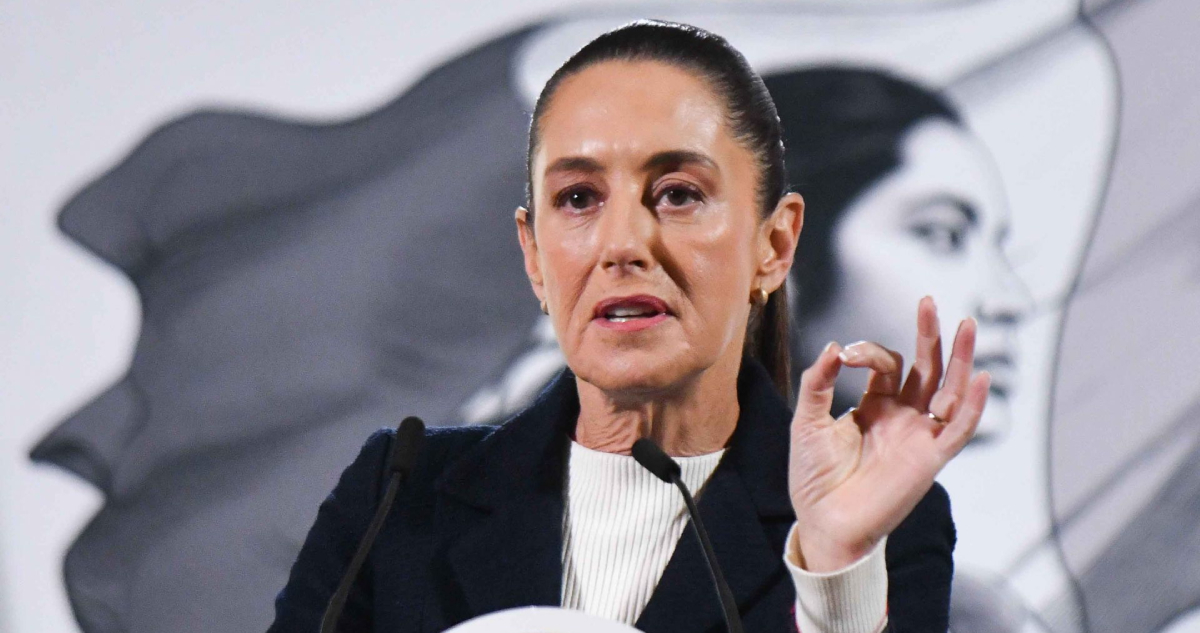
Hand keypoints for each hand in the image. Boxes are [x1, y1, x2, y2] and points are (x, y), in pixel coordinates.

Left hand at [787, 296, 990, 571]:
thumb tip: (835, 346)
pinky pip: (958, 429)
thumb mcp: (807, 421)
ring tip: (967, 324)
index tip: (845, 355)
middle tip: (929, 301)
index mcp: (876, 406)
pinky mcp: (930, 459)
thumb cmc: (814, 477)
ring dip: (960, 359)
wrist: (823, 522)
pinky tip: (978, 377)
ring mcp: (918, 436)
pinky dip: (971, 405)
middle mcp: (902, 417)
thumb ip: (818, 383)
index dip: (869, 351)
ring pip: (949, 390)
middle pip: (927, 368)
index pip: (887, 364)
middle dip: (929, 335)